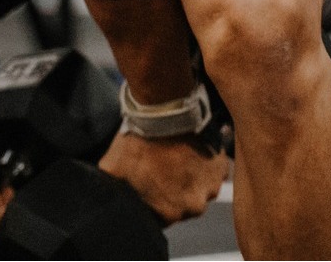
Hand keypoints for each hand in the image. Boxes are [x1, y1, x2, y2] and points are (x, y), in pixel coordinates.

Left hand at [97, 131, 230, 224]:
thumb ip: (115, 190)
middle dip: (173, 191)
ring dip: (189, 178)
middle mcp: (194, 205)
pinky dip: (204, 165)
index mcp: (169, 212)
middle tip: (163, 169)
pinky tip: (189, 151)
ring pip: (199, 190)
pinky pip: (213, 173)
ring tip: (176, 159)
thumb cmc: (139, 141)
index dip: (154, 202)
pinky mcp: (220, 168)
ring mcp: (210, 186)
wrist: (164, 112)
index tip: (150, 187)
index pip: (161, 218)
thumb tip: (110, 196)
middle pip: (183, 205)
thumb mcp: (113, 168)